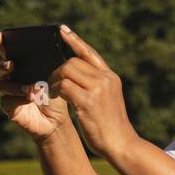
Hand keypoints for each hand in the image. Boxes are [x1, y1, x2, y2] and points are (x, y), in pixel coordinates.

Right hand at [0, 29, 70, 143]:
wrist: (57, 119)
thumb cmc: (55, 95)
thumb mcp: (55, 77)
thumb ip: (51, 63)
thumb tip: (54, 45)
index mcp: (21, 66)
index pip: (8, 51)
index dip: (0, 42)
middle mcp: (11, 78)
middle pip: (0, 67)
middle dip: (3, 64)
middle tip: (11, 64)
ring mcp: (8, 93)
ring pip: (4, 85)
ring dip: (17, 85)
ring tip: (31, 88)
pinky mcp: (9, 108)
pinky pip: (8, 100)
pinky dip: (19, 98)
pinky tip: (31, 98)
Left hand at [49, 26, 137, 160]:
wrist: (122, 144)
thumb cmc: (112, 126)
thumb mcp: (108, 100)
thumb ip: (97, 87)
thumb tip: (77, 78)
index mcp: (111, 77)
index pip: (90, 53)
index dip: (75, 40)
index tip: (62, 30)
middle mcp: (105, 79)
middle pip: (73, 61)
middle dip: (58, 70)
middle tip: (52, 82)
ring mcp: (97, 89)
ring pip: (66, 71)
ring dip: (55, 80)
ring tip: (53, 91)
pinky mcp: (87, 101)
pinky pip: (63, 87)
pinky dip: (55, 91)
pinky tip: (55, 98)